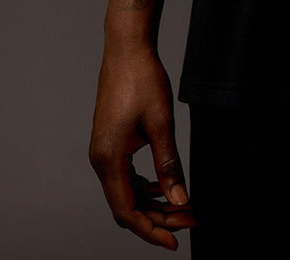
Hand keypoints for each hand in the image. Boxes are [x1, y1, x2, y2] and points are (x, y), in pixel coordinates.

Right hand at [88, 47, 196, 249]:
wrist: (127, 50)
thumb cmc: (143, 80)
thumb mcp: (161, 124)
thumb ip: (169, 164)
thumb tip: (180, 199)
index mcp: (109, 160)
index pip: (127, 211)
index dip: (151, 230)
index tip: (175, 241)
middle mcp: (101, 160)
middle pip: (126, 205)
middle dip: (157, 217)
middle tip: (189, 220)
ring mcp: (103, 151)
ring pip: (126, 192)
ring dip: (152, 202)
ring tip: (182, 205)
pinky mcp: (110, 142)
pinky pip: (125, 176)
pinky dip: (144, 186)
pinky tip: (164, 184)